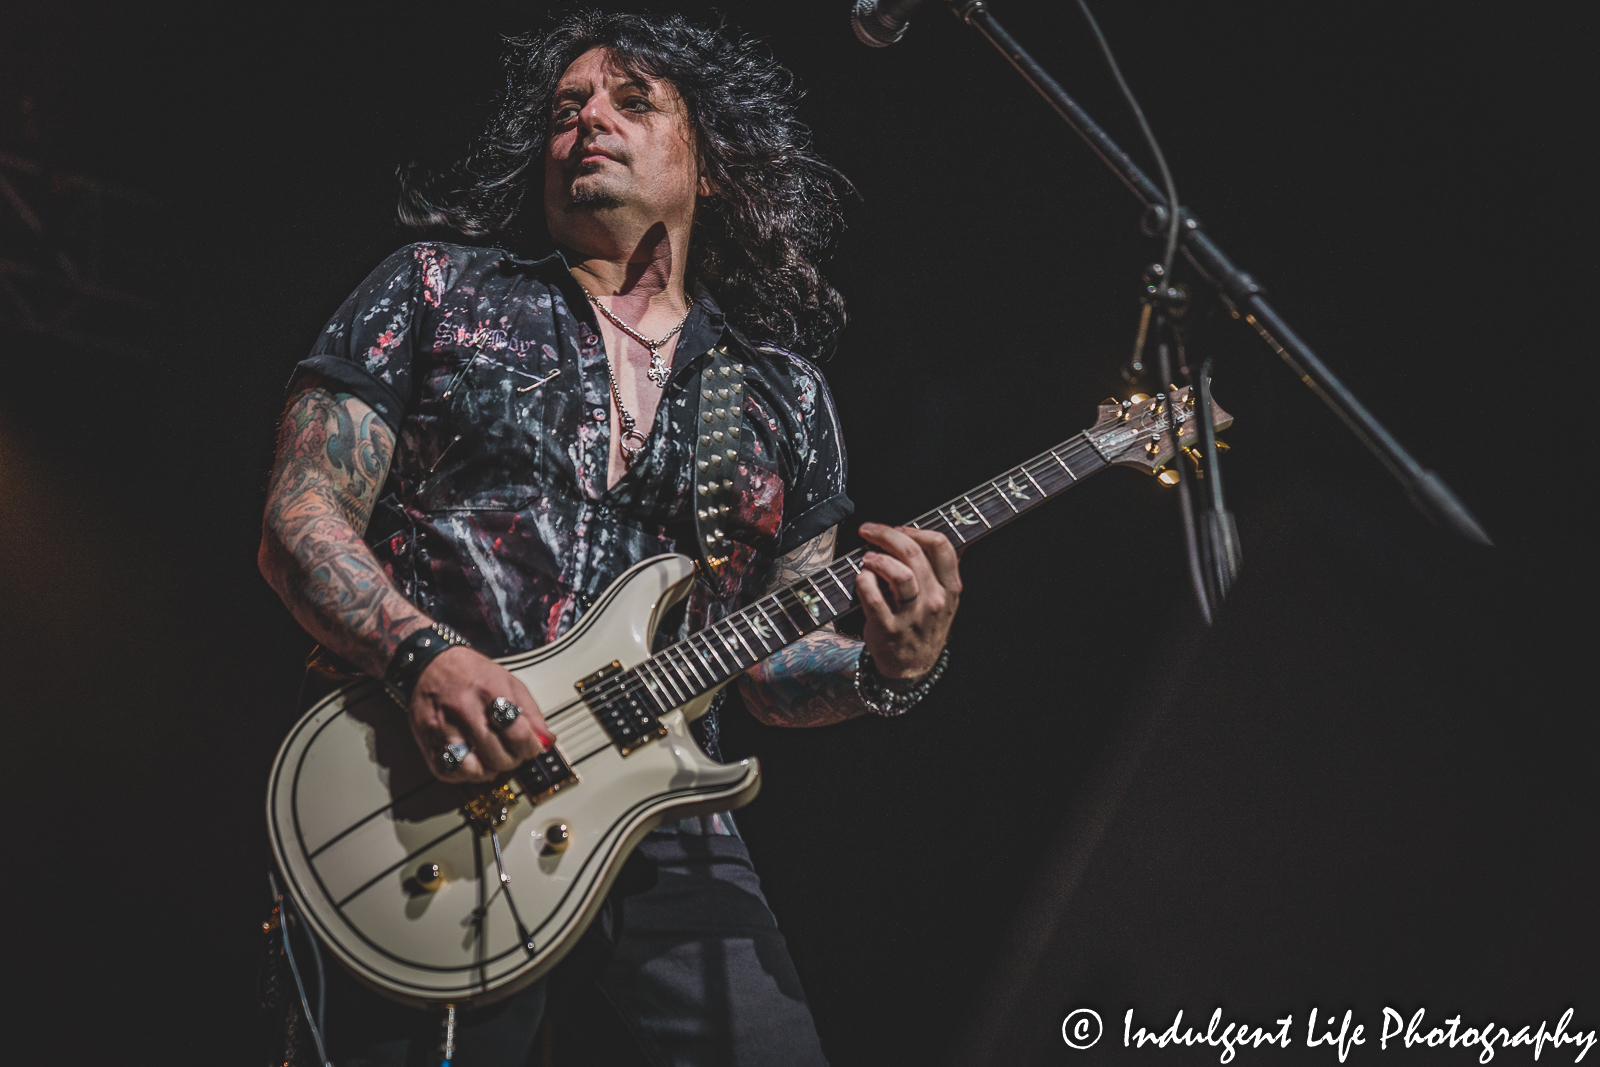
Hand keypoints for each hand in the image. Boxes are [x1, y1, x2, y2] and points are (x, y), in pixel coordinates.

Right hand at [407, 646, 552, 783]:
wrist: (430, 664)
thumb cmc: (471, 673)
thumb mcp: (508, 681)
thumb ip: (530, 712)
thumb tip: (546, 739)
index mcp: (489, 691)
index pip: (517, 733)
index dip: (530, 748)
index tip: (532, 748)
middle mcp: (464, 710)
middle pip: (498, 755)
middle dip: (513, 760)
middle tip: (514, 753)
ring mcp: (443, 727)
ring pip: (473, 769)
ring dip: (490, 771)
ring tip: (493, 760)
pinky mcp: (427, 741)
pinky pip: (449, 772)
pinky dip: (465, 775)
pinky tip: (473, 762)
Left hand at [856, 522, 961, 678]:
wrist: (912, 667)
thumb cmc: (922, 626)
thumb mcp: (943, 600)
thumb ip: (937, 570)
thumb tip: (922, 535)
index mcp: (949, 589)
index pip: (940, 546)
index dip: (915, 530)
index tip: (899, 528)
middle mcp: (934, 600)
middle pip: (913, 553)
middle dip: (886, 535)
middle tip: (869, 531)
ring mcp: (911, 616)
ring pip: (898, 574)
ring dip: (877, 559)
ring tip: (867, 559)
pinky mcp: (888, 628)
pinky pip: (873, 597)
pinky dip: (863, 581)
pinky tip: (862, 579)